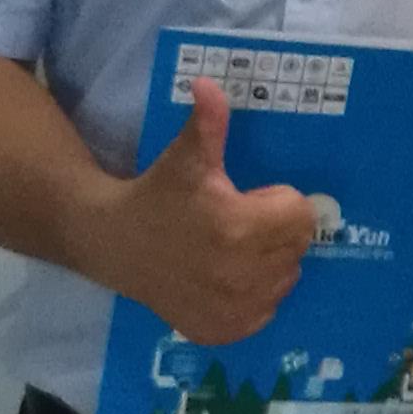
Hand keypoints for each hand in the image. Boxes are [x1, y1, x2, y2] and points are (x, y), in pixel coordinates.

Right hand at [97, 78, 321, 343]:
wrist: (111, 243)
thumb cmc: (156, 194)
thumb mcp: (185, 157)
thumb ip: (207, 121)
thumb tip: (207, 83)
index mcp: (238, 228)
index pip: (301, 215)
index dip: (275, 202)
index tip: (245, 199)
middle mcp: (240, 274)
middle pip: (297, 248)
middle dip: (275, 230)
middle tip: (236, 223)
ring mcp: (232, 308)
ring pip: (285, 280)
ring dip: (269, 264)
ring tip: (230, 250)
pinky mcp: (220, 330)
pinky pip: (265, 312)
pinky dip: (253, 296)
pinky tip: (222, 278)